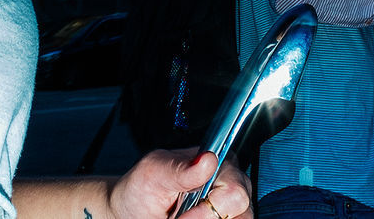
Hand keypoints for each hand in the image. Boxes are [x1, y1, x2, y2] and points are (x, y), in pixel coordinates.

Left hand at [109, 150, 251, 218]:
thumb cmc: (142, 189)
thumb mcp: (154, 174)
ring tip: (183, 217)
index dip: (209, 209)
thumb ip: (180, 169)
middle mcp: (233, 184)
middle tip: (180, 218)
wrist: (132, 211)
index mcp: (220, 162)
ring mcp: (233, 208)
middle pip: (241, 213)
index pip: (234, 191)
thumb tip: (208, 159)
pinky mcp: (227, 218)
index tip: (184, 216)